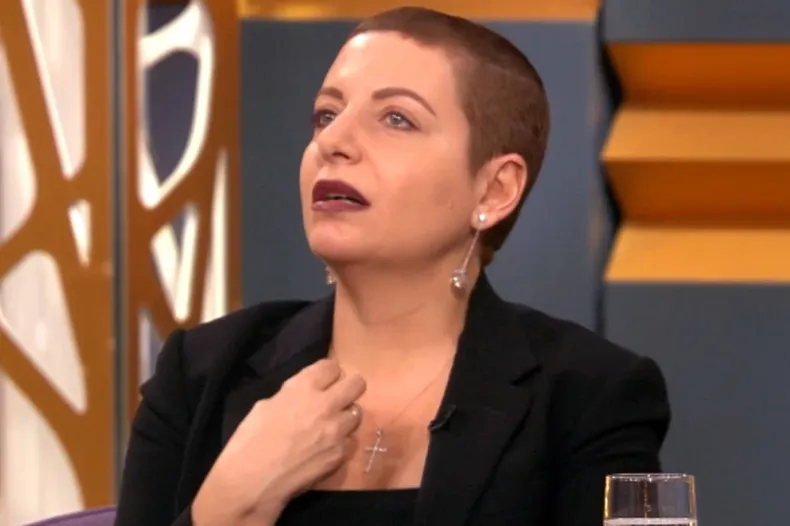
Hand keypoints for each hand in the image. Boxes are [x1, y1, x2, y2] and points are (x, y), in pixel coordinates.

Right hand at [192, 359, 365, 524]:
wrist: (252, 481)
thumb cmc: (250, 440)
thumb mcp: (266, 405)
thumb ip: (292, 396)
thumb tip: (303, 397)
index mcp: (304, 387)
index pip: (331, 366)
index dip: (328, 373)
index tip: (324, 381)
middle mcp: (326, 404)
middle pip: (356, 384)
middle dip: (348, 388)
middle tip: (337, 398)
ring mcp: (337, 430)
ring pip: (356, 413)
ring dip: (345, 416)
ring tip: (331, 426)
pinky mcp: (340, 454)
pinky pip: (350, 440)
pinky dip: (341, 442)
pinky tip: (326, 448)